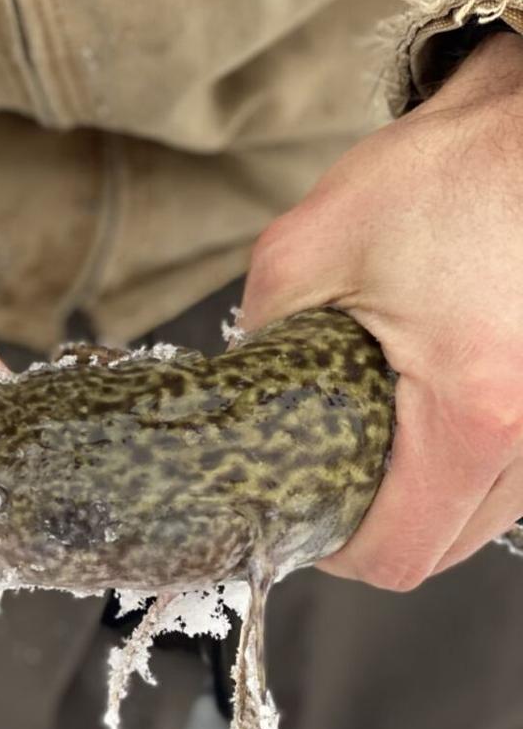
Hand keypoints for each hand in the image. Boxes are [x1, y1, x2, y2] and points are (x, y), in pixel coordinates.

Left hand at [240, 27, 522, 588]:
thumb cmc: (443, 175)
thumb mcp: (310, 244)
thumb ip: (261, 330)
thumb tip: (234, 390)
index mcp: (473, 410)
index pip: (400, 554)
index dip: (335, 552)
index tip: (299, 516)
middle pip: (450, 547)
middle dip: (381, 525)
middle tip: (328, 474)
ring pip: (492, 513)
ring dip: (431, 494)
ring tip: (380, 431)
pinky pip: (520, 469)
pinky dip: (473, 459)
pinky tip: (432, 405)